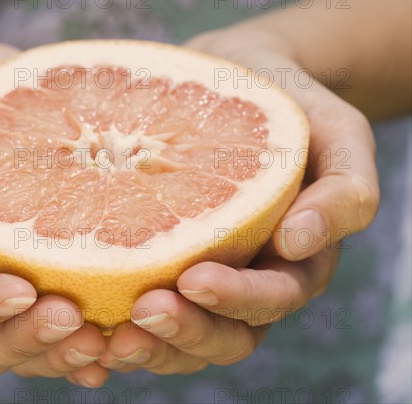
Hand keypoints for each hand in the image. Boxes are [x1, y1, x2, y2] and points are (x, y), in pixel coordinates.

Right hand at [0, 36, 107, 386]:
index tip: (20, 288)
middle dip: (28, 340)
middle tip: (71, 317)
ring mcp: (12, 279)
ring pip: (33, 342)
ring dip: (65, 349)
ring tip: (105, 334)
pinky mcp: (53, 266)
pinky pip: (72, 313)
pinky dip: (96, 331)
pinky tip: (126, 328)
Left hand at [100, 27, 378, 373]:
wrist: (233, 78)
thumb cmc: (285, 102)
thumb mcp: (336, 131)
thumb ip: (345, 189)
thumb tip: (299, 244)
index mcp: (290, 262)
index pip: (269, 301)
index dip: (236, 301)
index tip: (194, 278)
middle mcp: (244, 280)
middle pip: (222, 337)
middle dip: (185, 332)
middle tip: (143, 311)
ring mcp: (198, 276)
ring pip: (177, 339)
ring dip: (146, 344)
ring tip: (107, 332)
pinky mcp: (155, 262)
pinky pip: (135, 308)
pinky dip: (111, 324)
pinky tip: (77, 313)